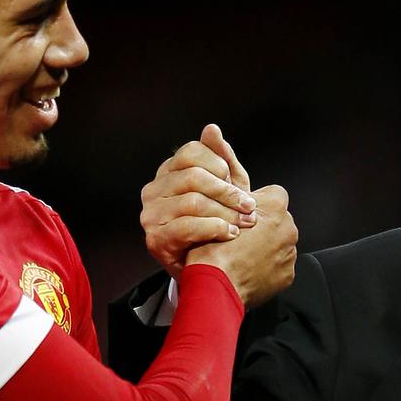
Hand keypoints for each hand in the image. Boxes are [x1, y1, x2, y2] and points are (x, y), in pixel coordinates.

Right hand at [140, 124, 255, 277]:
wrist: (204, 271)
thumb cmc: (214, 225)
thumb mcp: (223, 190)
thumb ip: (221, 161)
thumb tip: (212, 129)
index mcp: (168, 173)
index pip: (191, 152)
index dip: (219, 165)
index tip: (238, 183)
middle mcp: (153, 190)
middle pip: (193, 176)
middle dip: (226, 191)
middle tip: (249, 206)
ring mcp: (151, 215)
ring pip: (192, 201)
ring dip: (225, 212)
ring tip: (243, 223)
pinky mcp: (155, 239)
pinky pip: (187, 226)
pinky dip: (214, 228)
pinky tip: (229, 234)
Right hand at [186, 184, 296, 307]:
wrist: (216, 286)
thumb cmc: (214, 250)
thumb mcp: (218, 211)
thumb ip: (235, 199)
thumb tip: (236, 190)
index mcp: (274, 207)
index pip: (275, 193)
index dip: (258, 201)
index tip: (246, 212)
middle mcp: (288, 228)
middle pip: (279, 219)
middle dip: (264, 225)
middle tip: (242, 235)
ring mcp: (289, 253)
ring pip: (280, 242)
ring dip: (267, 246)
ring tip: (244, 255)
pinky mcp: (287, 274)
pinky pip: (280, 265)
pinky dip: (269, 266)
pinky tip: (250, 269)